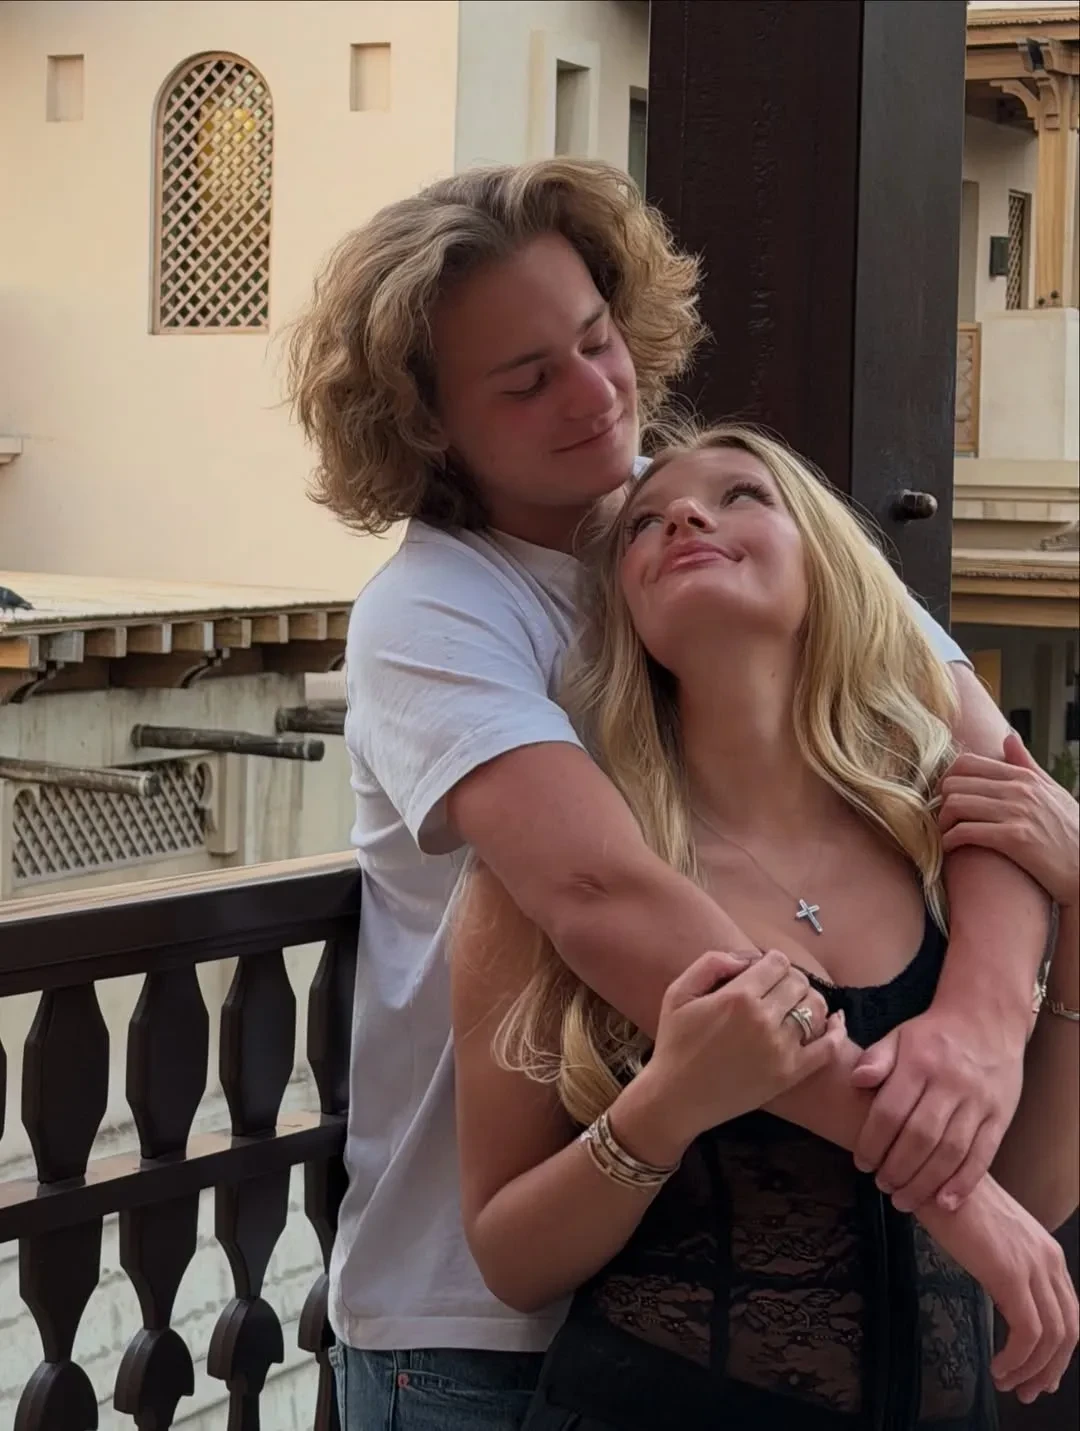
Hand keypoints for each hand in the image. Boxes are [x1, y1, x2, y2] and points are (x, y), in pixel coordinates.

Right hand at [643, 949, 844, 1153]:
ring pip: (816, 1008)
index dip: (771, 961)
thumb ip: (711, 962)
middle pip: (799, 981)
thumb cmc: (675, 1043)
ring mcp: (781, 1049)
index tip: (761, 972)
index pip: (777, 962)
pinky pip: (828, 1047)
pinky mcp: (790, 1074)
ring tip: (793, 1005)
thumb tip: (748, 957)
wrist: (677, 1098)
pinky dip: (836, 1031)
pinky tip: (834, 1022)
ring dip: (809, 1000)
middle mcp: (764, 1020)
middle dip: (789, 979)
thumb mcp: (678, 992)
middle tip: (774, 990)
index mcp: (738, 997)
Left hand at [851, 1005, 1022, 1213]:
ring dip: (926, 1182)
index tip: (861, 1163)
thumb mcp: (899, 1036)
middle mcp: (950, 1084)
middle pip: (921, 1137)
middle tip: (882, 1186)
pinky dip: (963, 1183)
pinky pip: (983, 1156)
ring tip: (904, 1199)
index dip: (873, 1142)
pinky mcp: (1000, 1117)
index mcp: (919, 1063)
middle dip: (897, 1169)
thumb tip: (856, 1080)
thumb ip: (876, 1059)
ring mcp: (978, 1102)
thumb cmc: (933, 1035)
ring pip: (951, 1151)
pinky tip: (945, 1201)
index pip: (891, 1111)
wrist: (987, 1019)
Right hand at [920, 1176, 1078, 1402]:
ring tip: (1008, 1384)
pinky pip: (1028, 1333)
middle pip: (1068, 1330)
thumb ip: (1006, 1266)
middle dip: (1050, 1369)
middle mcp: (1048, 1258)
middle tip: (1027, 1391)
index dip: (1058, 1350)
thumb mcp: (990, 1236)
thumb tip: (1006, 1303)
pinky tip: (998, 1368)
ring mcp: (1032, 1265)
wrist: (930, 1171)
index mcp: (1046, 1250)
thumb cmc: (949, 1200)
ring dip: (1032, 1370)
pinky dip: (1016, 1360)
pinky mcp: (1009, 1274)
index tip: (1039, 1374)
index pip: (1068, 1312)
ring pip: (1052, 1338)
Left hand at [939, 732, 1078, 907]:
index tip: (946, 798)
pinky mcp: (1014, 838)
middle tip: (942, 818)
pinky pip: (965, 831)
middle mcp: (1018, 790)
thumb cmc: (1071, 833)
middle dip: (941, 801)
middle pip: (955, 783)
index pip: (967, 763)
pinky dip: (949, 841)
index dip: (947, 780)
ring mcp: (1016, 812)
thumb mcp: (1052, 791)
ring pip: (956, 804)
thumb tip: (1008, 735)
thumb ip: (1026, 764)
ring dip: (942, 822)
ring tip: (946, 833)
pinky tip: (951, 848)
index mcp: (1023, 777)